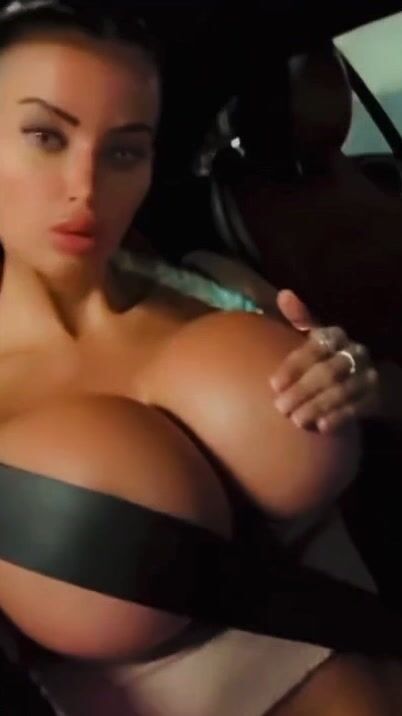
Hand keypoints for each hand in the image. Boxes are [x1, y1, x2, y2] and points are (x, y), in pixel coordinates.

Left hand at [182, 251, 380, 432]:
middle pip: (327, 372)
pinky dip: (339, 417)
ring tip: (296, 420)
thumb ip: (299, 318)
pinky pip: (358, 407)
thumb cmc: (328, 357)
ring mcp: (368, 374)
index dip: (293, 367)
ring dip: (317, 406)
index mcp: (335, 335)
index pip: (314, 348)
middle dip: (301, 391)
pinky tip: (321, 426)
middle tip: (279, 408)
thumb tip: (284, 294)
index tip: (273, 385)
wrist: (367, 380)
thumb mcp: (314, 337)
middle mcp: (354, 352)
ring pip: (342, 391)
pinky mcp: (376, 396)